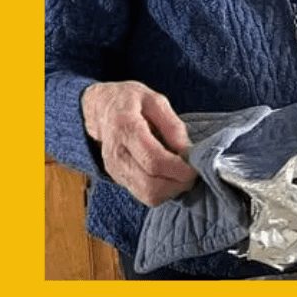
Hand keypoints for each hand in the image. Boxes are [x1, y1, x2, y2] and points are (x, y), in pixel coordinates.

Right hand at [81, 80, 197, 206]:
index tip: (195, 167)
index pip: (154, 161)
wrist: (100, 108)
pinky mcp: (117, 178)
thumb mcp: (155, 100)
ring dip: (170, 191)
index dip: (179, 169)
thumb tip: (186, 151)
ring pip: (146, 196)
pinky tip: (169, 176)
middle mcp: (117, 155)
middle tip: (192, 174)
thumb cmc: (130, 101)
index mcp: (126, 129)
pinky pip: (142, 195)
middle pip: (150, 186)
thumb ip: (172, 125)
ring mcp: (114, 170)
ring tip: (182, 175)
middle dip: (177, 185)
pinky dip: (161, 191)